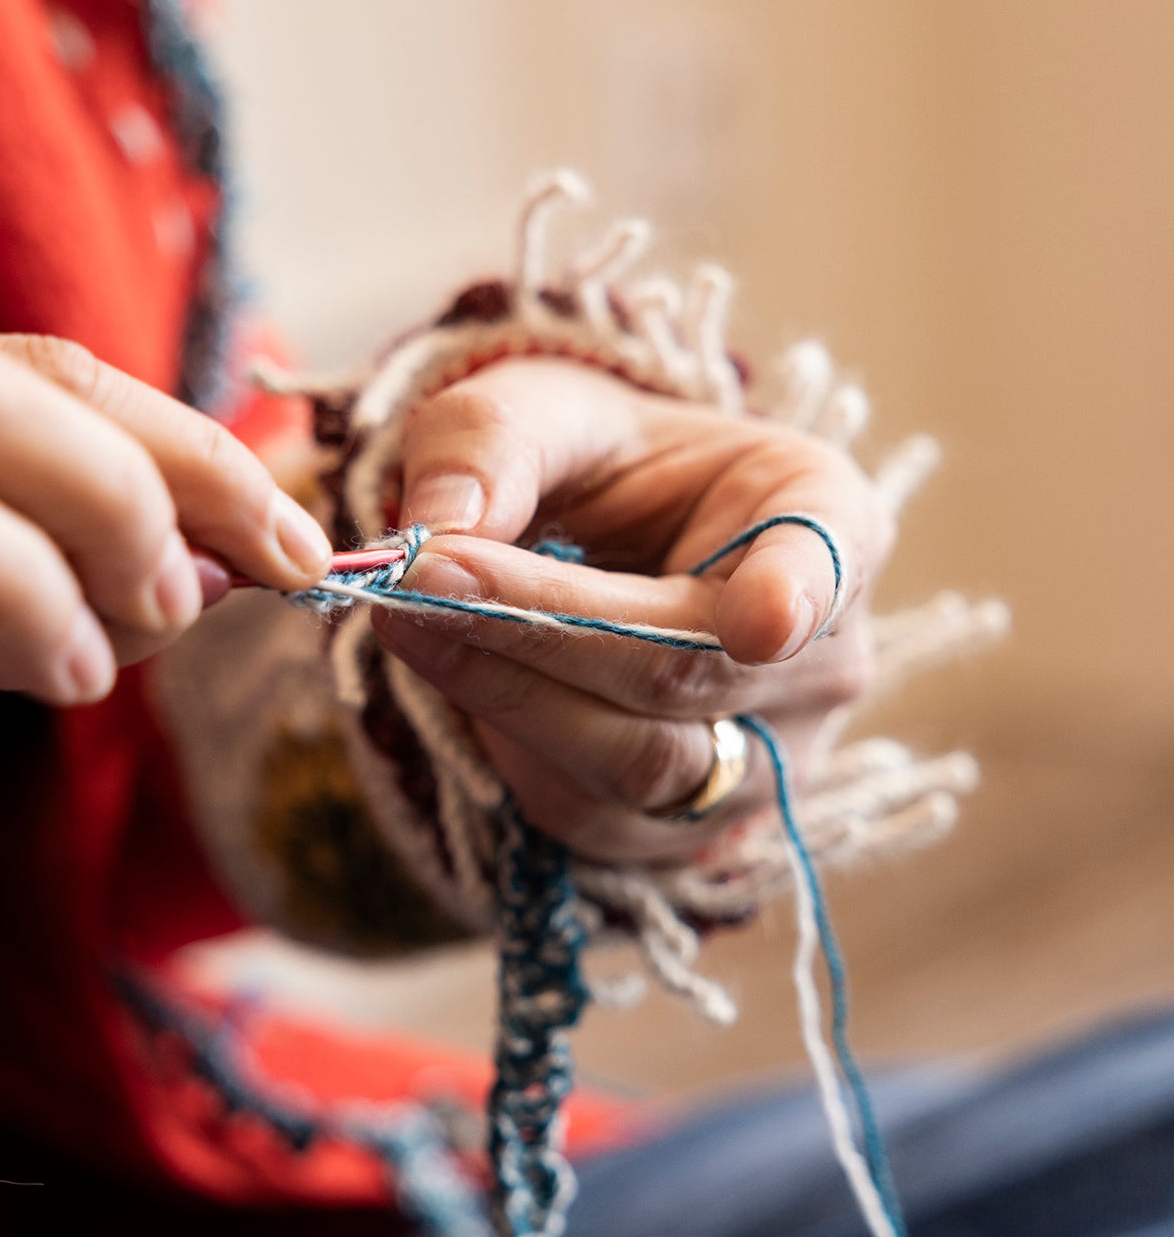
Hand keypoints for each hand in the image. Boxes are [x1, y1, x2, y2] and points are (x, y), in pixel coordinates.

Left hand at [372, 357, 892, 862]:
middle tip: (419, 579)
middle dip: (540, 629)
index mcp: (823, 515)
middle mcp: (824, 654)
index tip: (758, 620)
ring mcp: (772, 757)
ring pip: (638, 764)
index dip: (797, 595)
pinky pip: (593, 817)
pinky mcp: (694, 830)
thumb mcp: (540, 406)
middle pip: (686, 674)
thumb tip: (439, 528)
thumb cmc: (593, 464)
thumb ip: (491, 443)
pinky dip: (509, 752)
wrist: (601, 549)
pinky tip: (460, 680)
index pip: (827, 561)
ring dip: (505, 697)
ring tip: (408, 620)